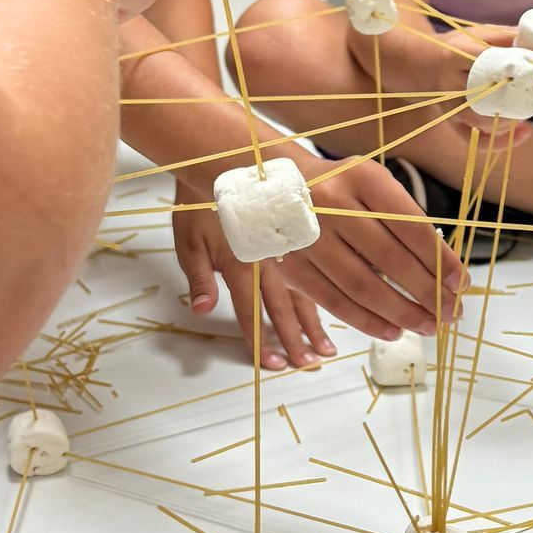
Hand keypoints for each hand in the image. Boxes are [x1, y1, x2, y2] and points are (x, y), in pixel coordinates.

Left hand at [170, 191, 334, 372]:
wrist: (220, 166)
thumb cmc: (200, 207)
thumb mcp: (190, 241)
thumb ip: (200, 278)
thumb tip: (201, 309)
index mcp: (241, 264)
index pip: (250, 311)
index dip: (260, 339)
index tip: (273, 363)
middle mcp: (267, 262)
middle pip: (283, 309)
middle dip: (294, 340)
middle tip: (307, 365)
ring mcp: (283, 252)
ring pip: (303, 294)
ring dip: (314, 324)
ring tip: (327, 349)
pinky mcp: (291, 243)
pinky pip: (313, 273)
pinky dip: (325, 294)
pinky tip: (342, 307)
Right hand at [278, 149, 466, 340]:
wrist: (275, 185)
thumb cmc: (342, 189)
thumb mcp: (374, 185)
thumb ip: (405, 221)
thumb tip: (443, 273)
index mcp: (364, 178)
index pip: (412, 226)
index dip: (440, 260)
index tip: (460, 285)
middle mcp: (334, 204)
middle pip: (390, 260)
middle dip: (427, 292)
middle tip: (450, 313)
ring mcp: (309, 236)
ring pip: (363, 287)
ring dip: (401, 313)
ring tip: (427, 326)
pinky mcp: (291, 265)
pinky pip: (335, 302)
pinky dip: (367, 321)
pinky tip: (392, 330)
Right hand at [375, 16, 532, 142]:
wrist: (415, 64)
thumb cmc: (452, 46)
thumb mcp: (476, 33)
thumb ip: (506, 36)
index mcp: (455, 57)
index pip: (493, 64)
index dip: (523, 68)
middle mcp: (449, 85)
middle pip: (492, 96)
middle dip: (525, 96)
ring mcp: (450, 108)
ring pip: (486, 121)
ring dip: (517, 117)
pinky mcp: (452, 124)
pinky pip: (476, 140)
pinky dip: (501, 142)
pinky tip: (524, 133)